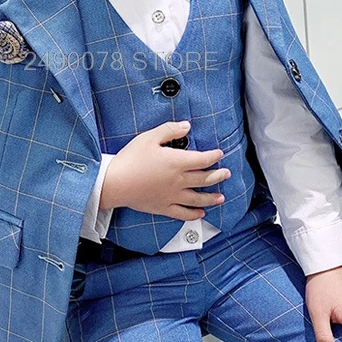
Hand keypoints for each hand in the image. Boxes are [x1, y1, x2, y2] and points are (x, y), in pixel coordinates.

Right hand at [100, 120, 229, 218]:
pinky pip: (182, 213)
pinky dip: (193, 214)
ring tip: (220, 197)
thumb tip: (186, 126)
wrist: (115, 182)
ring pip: (197, 199)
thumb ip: (170, 130)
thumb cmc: (131, 159)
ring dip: (211, 198)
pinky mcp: (163, 207)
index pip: (203, 159)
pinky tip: (200, 214)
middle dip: (218, 175)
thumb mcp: (149, 137)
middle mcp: (178, 181)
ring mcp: (172, 196)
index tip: (219, 154)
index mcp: (177, 162)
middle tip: (226, 173)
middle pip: (204, 179)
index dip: (214, 156)